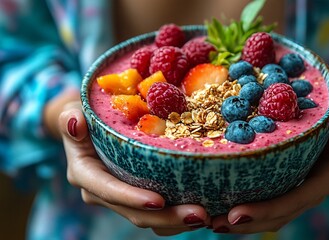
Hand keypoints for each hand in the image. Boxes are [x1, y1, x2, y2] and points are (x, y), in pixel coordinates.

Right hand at [57, 99, 210, 235]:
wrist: (88, 127)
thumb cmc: (84, 115)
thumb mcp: (73, 112)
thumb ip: (69, 118)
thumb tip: (74, 121)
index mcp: (86, 175)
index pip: (109, 191)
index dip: (132, 199)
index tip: (160, 201)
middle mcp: (102, 192)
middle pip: (135, 213)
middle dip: (167, 217)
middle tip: (200, 214)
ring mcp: (121, 198)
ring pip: (149, 219)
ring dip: (177, 222)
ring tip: (207, 216)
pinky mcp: (136, 197)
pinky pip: (158, 214)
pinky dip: (178, 216)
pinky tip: (204, 210)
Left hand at [210, 90, 328, 233]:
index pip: (299, 197)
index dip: (268, 208)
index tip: (236, 214)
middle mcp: (316, 189)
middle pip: (282, 214)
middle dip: (250, 222)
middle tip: (215, 223)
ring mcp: (302, 190)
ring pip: (275, 216)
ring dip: (245, 223)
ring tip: (212, 222)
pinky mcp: (290, 186)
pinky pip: (269, 203)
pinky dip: (249, 208)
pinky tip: (221, 207)